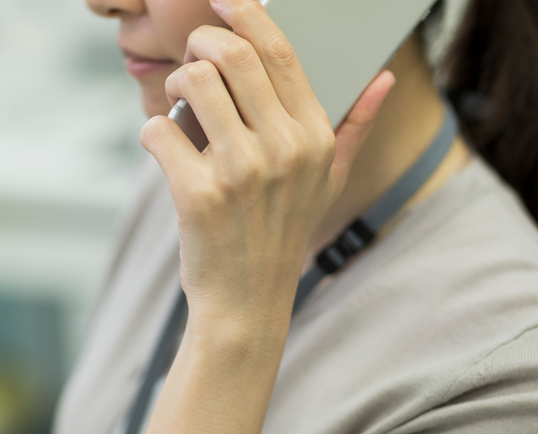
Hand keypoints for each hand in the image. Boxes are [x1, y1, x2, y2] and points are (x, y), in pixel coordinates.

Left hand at [140, 0, 394, 323]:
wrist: (248, 301)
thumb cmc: (284, 234)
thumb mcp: (328, 182)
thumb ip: (355, 126)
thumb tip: (384, 79)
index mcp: (315, 137)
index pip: (280, 51)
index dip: (247, 12)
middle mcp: (284, 149)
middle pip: (231, 53)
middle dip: (201, 41)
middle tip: (193, 58)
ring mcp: (241, 171)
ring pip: (193, 80)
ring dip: (176, 86)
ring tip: (182, 108)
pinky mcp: (198, 193)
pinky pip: (158, 128)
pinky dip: (153, 133)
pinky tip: (165, 151)